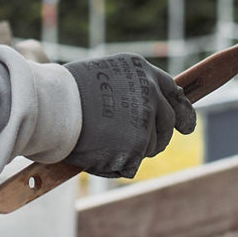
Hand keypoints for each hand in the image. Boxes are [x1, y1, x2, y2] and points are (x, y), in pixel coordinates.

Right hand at [60, 53, 195, 178]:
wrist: (51, 106)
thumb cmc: (65, 92)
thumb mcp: (103, 77)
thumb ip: (128, 89)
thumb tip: (141, 110)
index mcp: (142, 71)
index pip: (174, 92)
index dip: (181, 111)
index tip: (186, 126)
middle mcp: (150, 92)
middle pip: (168, 124)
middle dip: (158, 138)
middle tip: (139, 146)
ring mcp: (146, 120)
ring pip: (150, 148)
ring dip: (132, 151)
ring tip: (102, 142)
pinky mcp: (137, 146)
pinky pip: (131, 164)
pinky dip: (114, 165)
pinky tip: (97, 152)